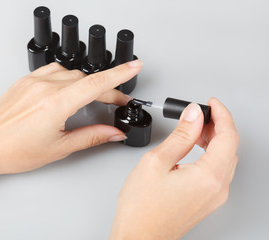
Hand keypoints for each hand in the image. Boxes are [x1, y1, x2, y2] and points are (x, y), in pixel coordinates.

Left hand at [0, 61, 140, 175]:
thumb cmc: (13, 150)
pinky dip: (67, 78)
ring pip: (71, 73)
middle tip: (116, 103)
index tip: (135, 66)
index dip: (120, 75)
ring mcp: (34, 81)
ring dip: (86, 84)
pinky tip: (69, 90)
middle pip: (87, 80)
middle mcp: (45, 87)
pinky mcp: (26, 80)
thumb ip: (91, 137)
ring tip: (93, 98)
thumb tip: (113, 133)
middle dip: (106, 90)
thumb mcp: (58, 147)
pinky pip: (53, 71)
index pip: (96, 84)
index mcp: (56, 104)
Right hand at [109, 98, 238, 238]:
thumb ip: (180, 136)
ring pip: (224, 160)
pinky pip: (217, 172)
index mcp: (209, 176)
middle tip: (199, 114)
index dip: (221, 114)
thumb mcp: (156, 161)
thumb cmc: (142, 207)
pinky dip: (210, 155)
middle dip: (217, 126)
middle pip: (229, 147)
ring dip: (214, 141)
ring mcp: (214, 197)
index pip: (228, 136)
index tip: (212, 103)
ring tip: (194, 130)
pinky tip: (194, 150)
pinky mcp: (207, 202)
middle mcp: (218, 188)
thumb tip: (193, 115)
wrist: (138, 237)